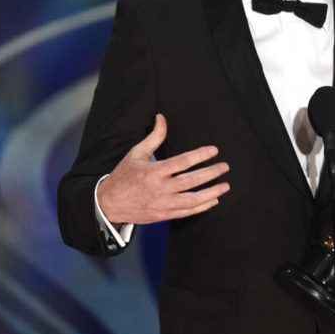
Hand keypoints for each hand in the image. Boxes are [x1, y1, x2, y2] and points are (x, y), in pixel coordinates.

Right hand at [97, 114, 229, 224]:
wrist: (109, 204)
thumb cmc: (124, 176)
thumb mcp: (136, 153)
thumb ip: (154, 137)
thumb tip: (162, 118)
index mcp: (154, 171)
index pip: (183, 162)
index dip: (201, 155)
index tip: (214, 150)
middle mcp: (160, 188)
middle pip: (191, 181)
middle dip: (211, 173)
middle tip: (225, 167)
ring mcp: (163, 204)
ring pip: (192, 199)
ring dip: (211, 193)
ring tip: (225, 186)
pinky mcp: (164, 215)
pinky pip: (187, 212)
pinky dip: (201, 207)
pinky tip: (213, 200)